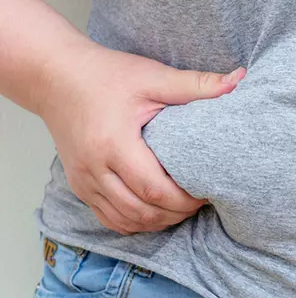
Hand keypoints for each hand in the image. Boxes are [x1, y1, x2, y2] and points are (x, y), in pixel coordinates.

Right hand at [38, 44, 245, 234]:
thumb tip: (238, 80)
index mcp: (112, 144)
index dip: (184, 199)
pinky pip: (110, 219)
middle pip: (142, 211)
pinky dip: (136, 222)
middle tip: (200, 201)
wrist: (55, 76)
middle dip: (176, 213)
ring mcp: (83, 181)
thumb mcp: (152, 77)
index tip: (207, 192)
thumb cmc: (105, 75)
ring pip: (126, 220)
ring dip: (158, 221)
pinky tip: (156, 212)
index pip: (154, 189)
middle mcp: (94, 169)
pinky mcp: (79, 187)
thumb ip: (195, 84)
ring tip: (182, 207)